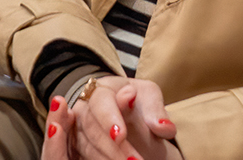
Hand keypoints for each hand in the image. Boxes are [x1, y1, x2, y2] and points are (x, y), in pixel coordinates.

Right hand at [47, 78, 176, 159]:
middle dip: (112, 147)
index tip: (120, 135)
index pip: (101, 102)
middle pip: (91, 127)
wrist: (127, 113)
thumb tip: (163, 127)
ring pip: (86, 146)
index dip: (109, 119)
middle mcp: (84, 108)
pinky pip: (84, 156)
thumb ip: (155, 110)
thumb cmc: (137, 101)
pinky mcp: (80, 146)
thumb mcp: (149, 97)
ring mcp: (79, 129)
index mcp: (101, 90)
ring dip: (107, 158)